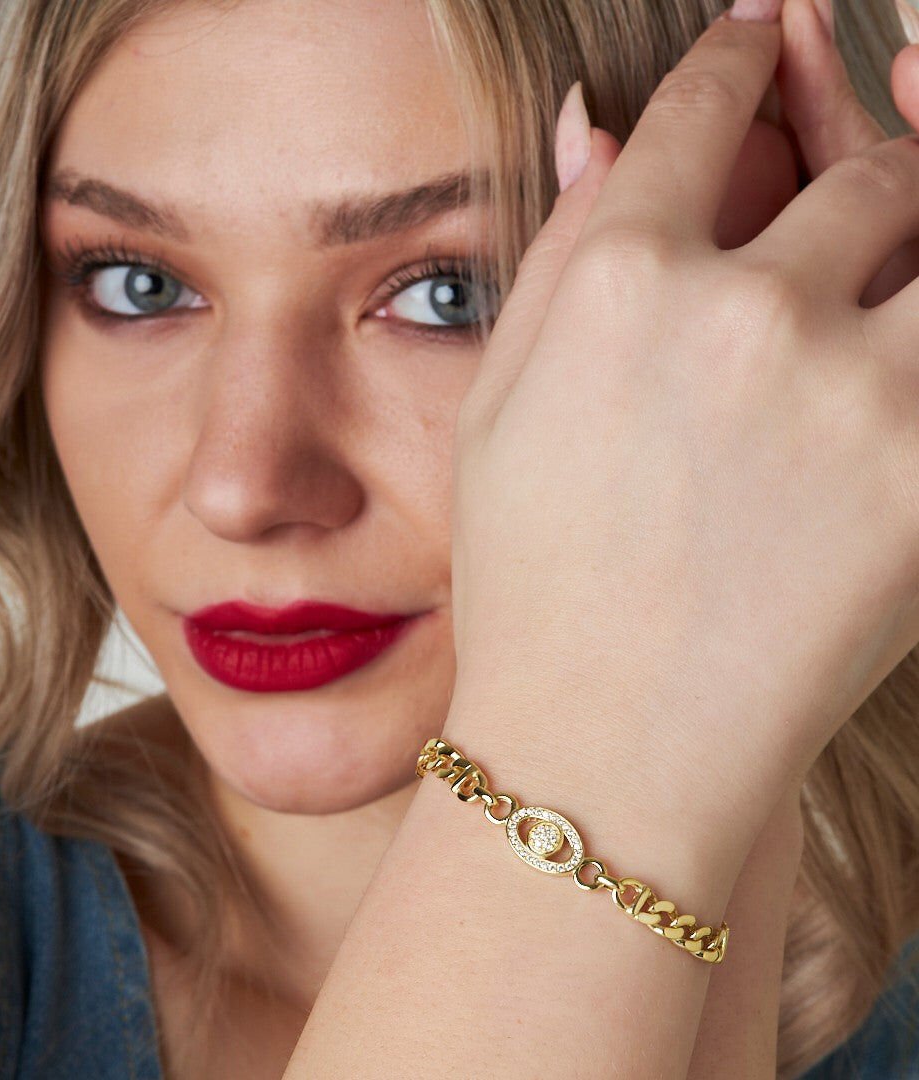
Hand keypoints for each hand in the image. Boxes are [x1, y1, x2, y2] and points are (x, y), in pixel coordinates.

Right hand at [447, 6, 918, 856]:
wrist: (609, 744)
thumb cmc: (533, 583)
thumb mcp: (499, 412)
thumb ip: (554, 255)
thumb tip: (593, 127)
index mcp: (615, 285)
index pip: (703, 118)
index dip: (740, 66)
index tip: (762, 36)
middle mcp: (737, 310)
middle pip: (861, 170)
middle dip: (861, 156)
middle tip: (857, 164)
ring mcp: (852, 387)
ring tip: (891, 259)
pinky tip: (886, 348)